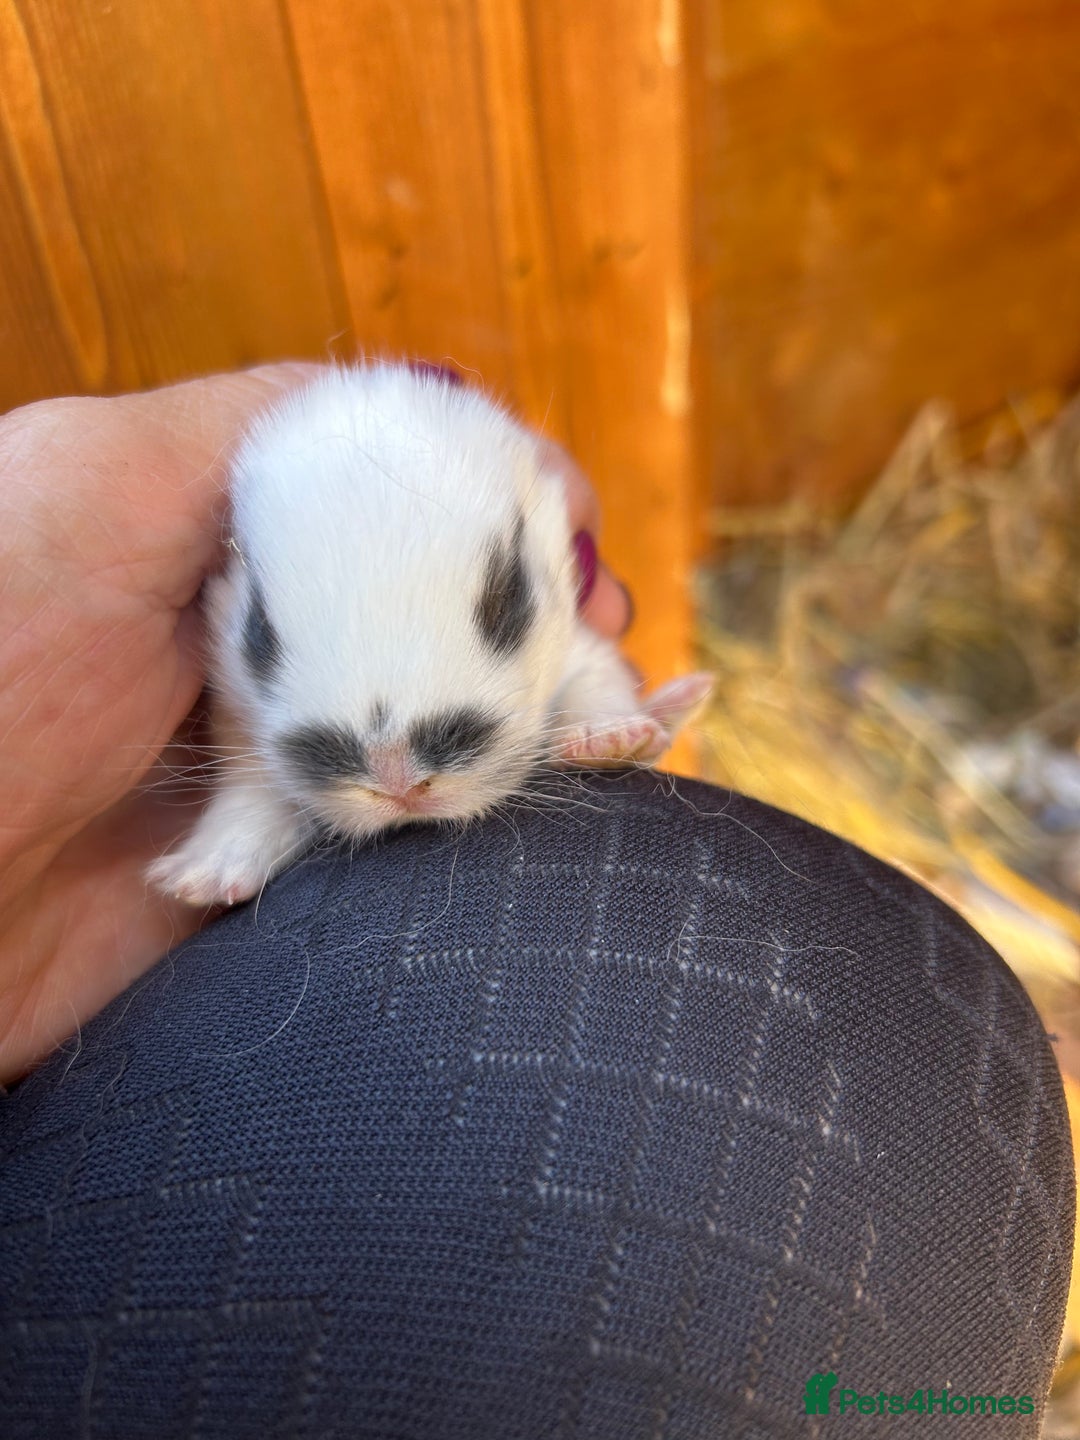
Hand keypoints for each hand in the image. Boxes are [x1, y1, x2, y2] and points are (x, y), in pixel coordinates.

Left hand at [0, 367, 632, 1082]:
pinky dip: (492, 810)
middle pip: (432, 603)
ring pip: (440, 715)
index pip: (388, 490)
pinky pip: (413, 831)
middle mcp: (262, 640)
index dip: (490, 491)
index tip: (567, 519)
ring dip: (535, 707)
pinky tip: (557, 788)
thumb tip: (398, 402)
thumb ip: (235, 432)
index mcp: (219, 540)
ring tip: (608, 712)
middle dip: (534, 605)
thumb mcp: (89, 485)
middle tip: (604, 629)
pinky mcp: (292, 866)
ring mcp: (283, 755)